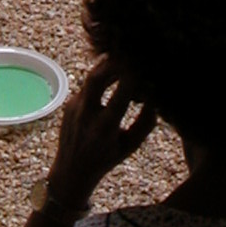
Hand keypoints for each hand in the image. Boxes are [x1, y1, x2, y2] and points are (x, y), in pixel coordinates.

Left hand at [47, 58, 155, 213]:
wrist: (71, 171)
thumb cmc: (107, 159)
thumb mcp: (131, 145)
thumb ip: (146, 121)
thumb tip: (156, 95)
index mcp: (105, 128)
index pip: (121, 93)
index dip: (134, 77)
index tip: (146, 67)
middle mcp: (86, 114)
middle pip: (97, 77)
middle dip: (115, 62)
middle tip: (133, 55)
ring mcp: (74, 107)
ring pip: (90, 77)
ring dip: (108, 67)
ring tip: (125, 62)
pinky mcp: (69, 103)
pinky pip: (86, 85)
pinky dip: (100, 78)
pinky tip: (112, 75)